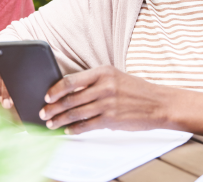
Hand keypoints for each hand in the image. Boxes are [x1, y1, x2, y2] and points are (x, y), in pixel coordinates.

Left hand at [38, 66, 169, 133]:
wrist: (159, 103)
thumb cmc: (136, 90)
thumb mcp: (115, 77)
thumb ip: (94, 82)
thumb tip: (70, 91)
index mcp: (103, 72)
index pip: (71, 80)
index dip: (55, 89)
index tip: (46, 95)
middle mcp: (104, 86)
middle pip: (70, 98)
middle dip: (53, 108)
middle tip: (43, 113)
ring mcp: (107, 104)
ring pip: (75, 113)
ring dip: (60, 120)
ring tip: (51, 124)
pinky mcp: (111, 119)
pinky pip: (87, 125)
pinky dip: (74, 129)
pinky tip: (68, 130)